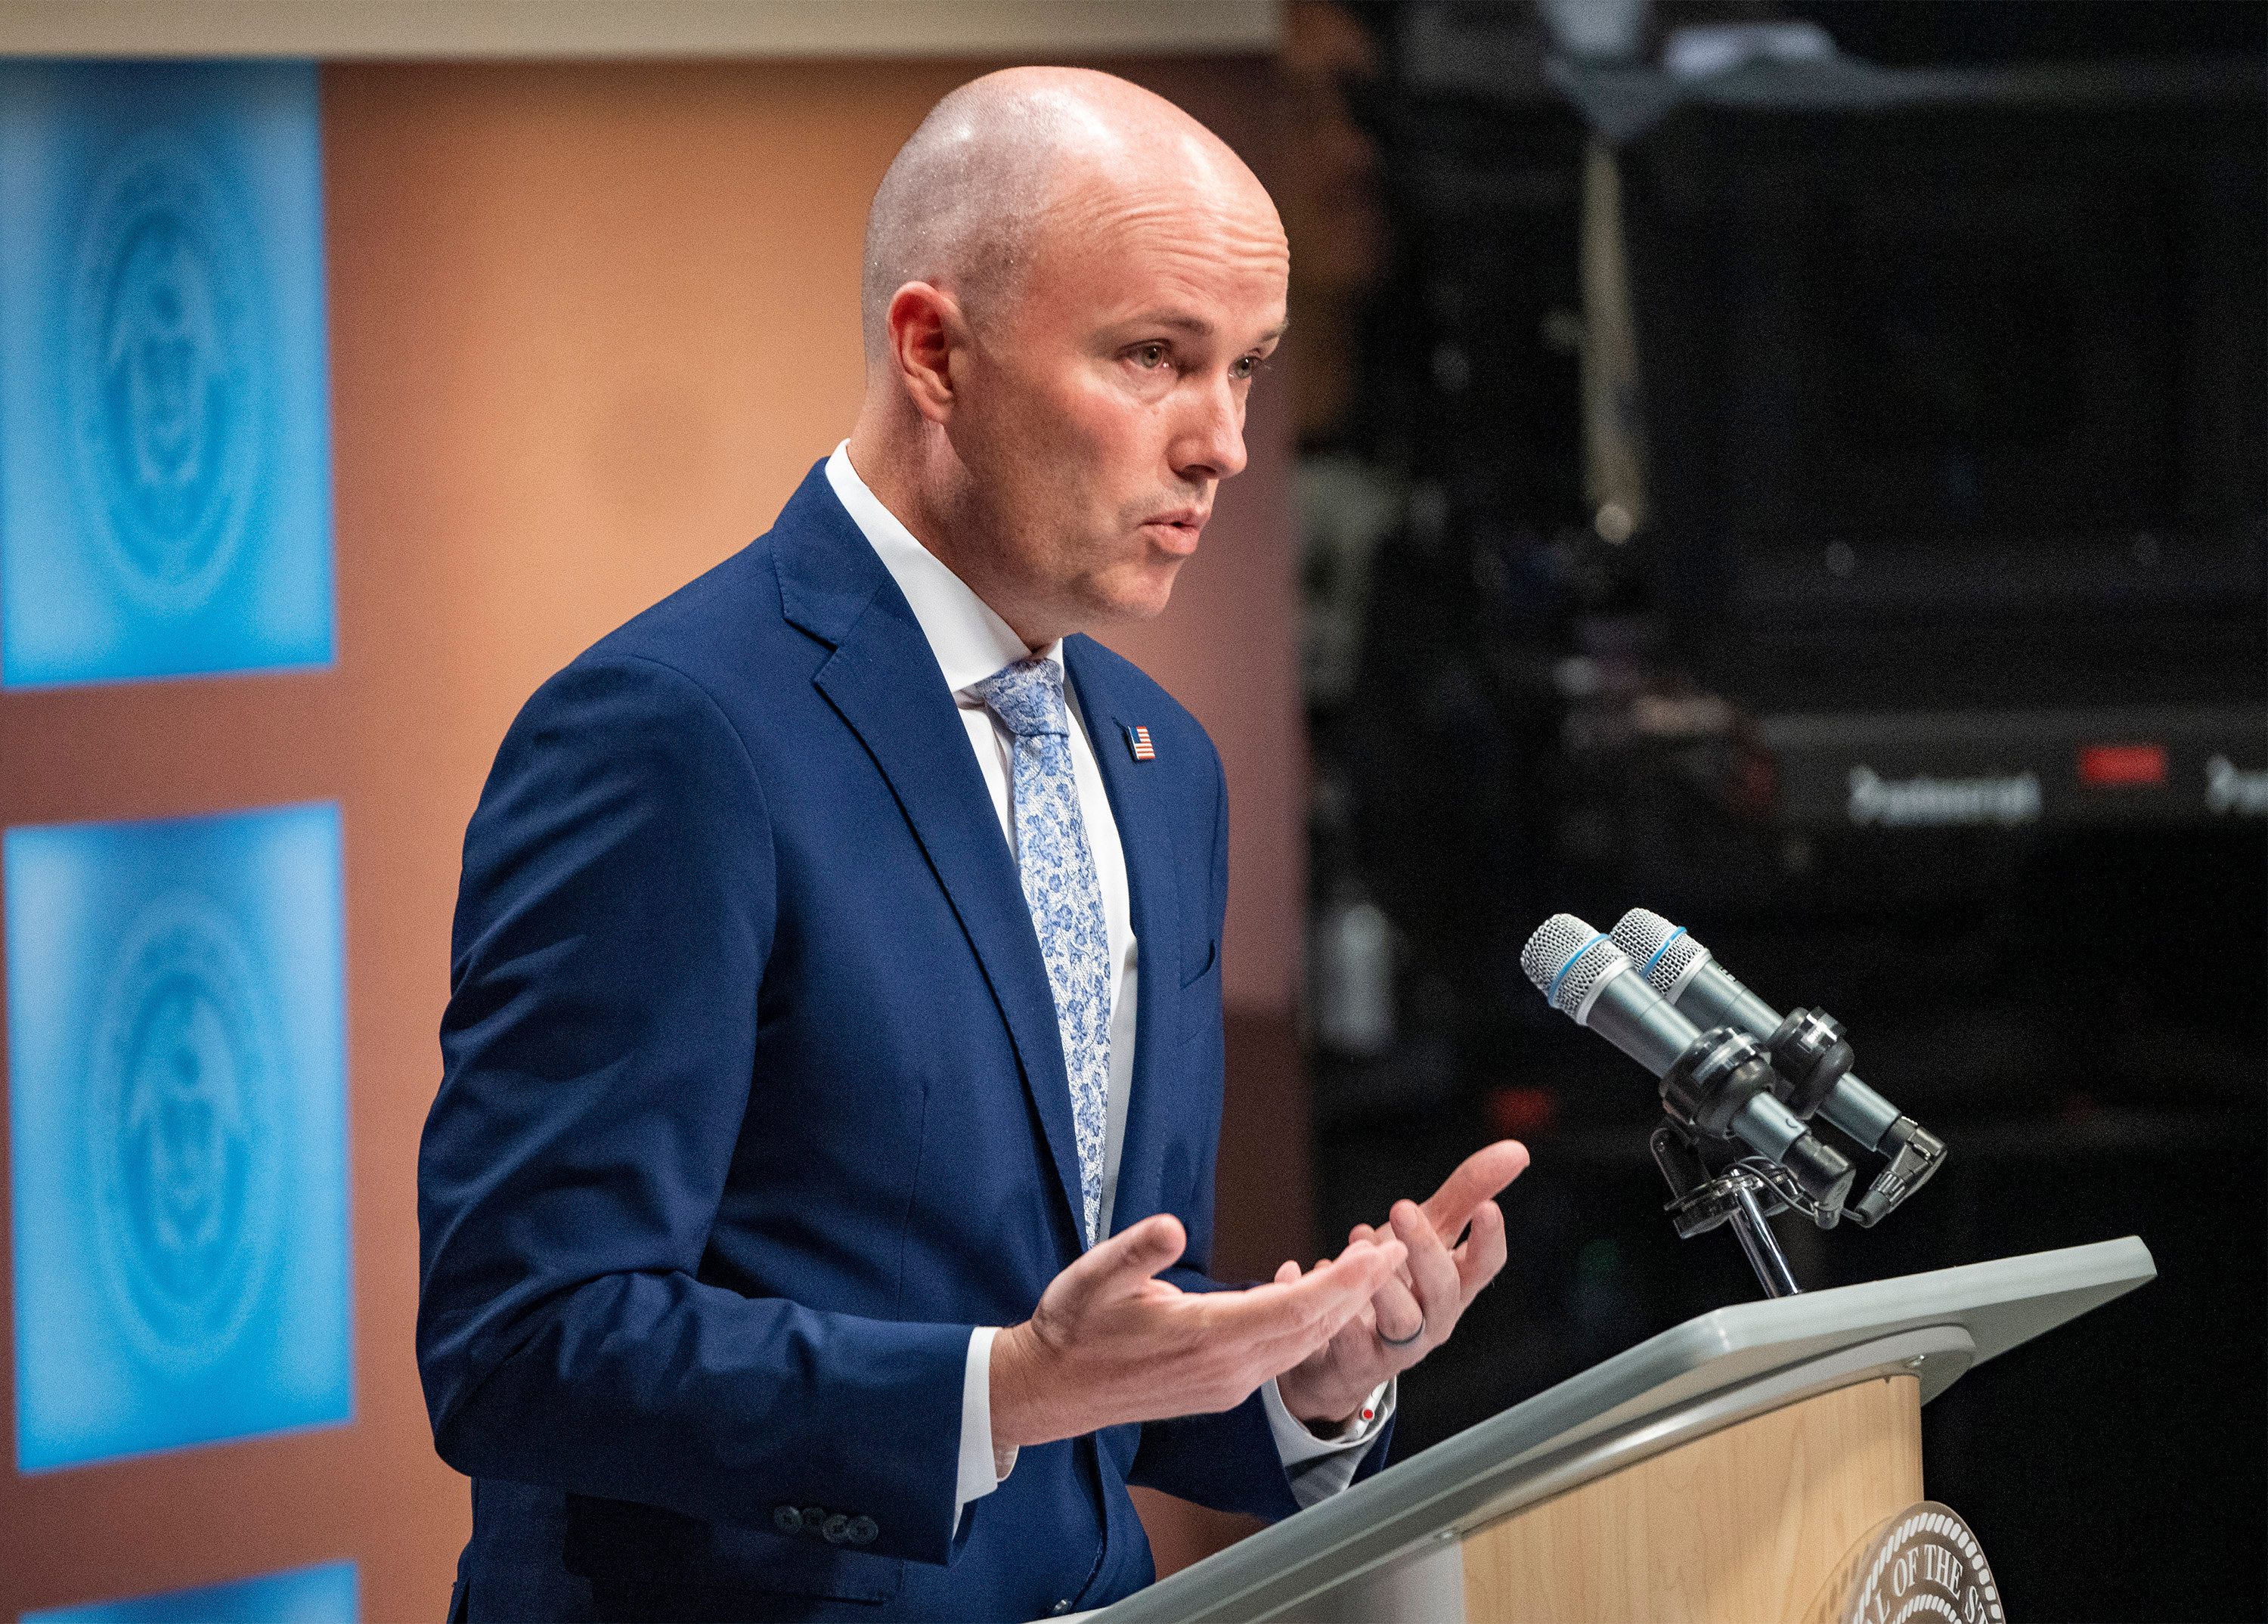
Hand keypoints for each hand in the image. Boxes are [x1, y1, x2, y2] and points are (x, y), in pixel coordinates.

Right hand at [989, 1213, 1407, 1449]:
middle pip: (1310, 1329)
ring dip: (1340, 1309)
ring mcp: (1227, 1385)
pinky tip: (1321, 1302)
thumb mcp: (1094, 1276)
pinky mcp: (1221, 1390)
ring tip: (1371, 1270)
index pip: (1292, 1309)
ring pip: (1301, 1347)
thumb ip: (1137, 1251)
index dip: (1341, 1282)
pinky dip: (1310, 1327)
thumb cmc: (1073, 1325)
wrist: (1052, 1388)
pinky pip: (1282, 1357)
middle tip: (1397, 1250)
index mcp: (1204, 1337)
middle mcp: (1226, 1369)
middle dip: (1359, 1291)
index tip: (1376, 1253)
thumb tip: (1171, 1227)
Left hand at [1273, 1139, 1528, 1427]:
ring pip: (1401, 1321)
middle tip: (1401, 1208)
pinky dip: (1324, 1301)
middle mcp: (1431, 1321)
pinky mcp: (1351, 1362)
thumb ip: (1466, 1194)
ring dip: (1383, 1281)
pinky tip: (1303, 1268)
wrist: (1341, 1358)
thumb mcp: (1427, 1237)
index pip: (1484, 1267)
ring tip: (1358, 1240)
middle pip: (1444, 1292)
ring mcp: (1393, 1347)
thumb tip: (1517, 1151)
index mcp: (1452, 1288)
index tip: (1489, 1209)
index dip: (1489, 1240)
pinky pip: (1341, 1338)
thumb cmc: (1394, 1286)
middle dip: (1426, 1249)